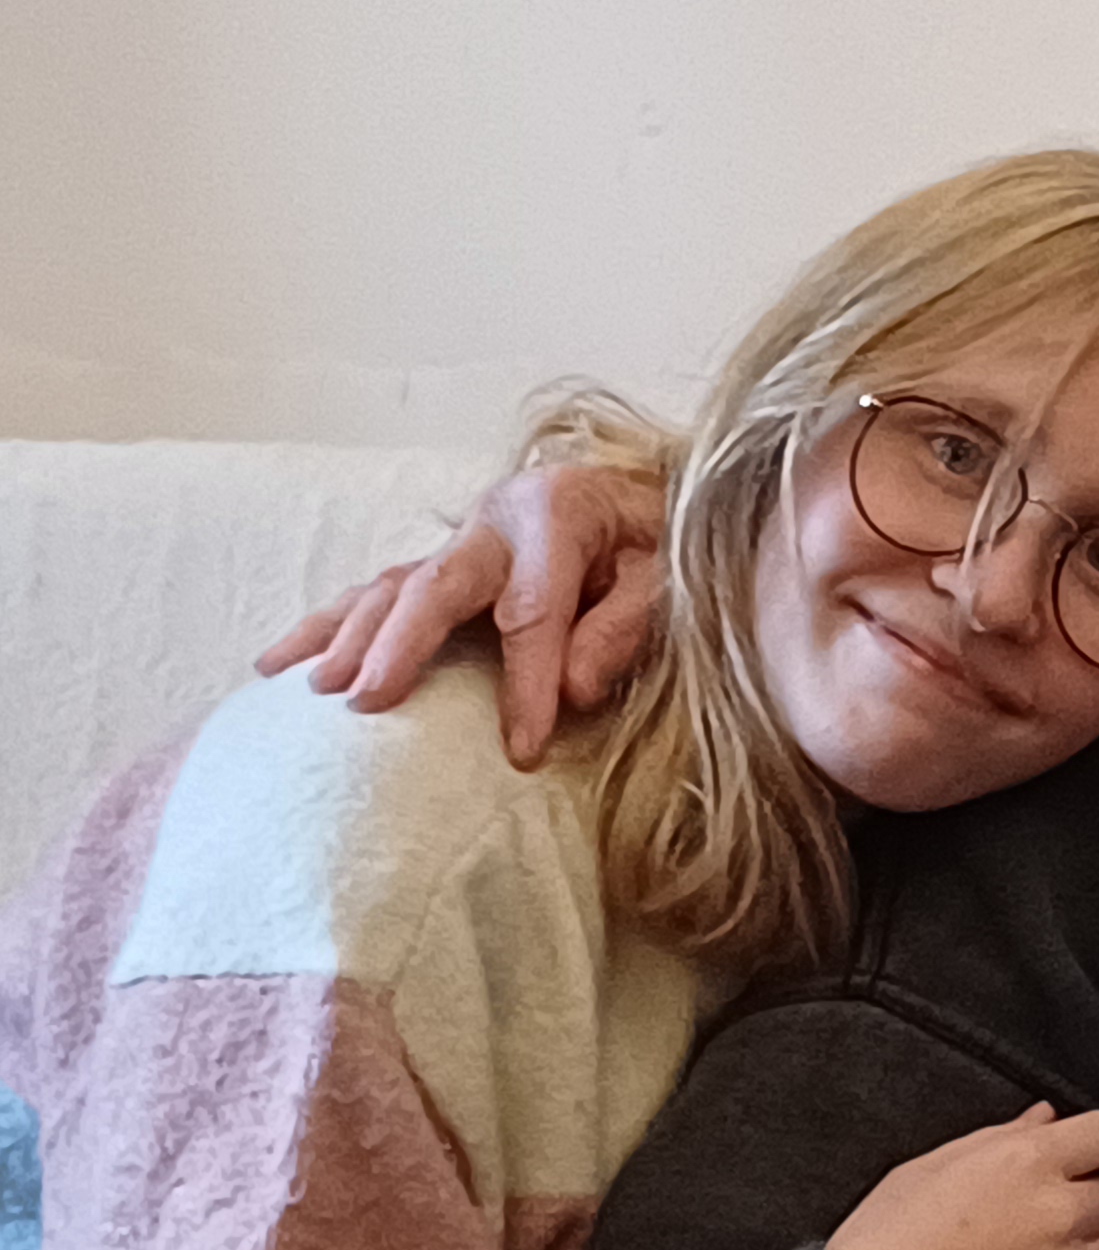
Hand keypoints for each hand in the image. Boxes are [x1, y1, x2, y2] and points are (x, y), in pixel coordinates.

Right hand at [255, 463, 668, 766]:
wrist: (643, 498)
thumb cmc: (656, 544)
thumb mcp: (669, 576)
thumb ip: (627, 626)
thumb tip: (573, 690)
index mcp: (557, 512)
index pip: (534, 609)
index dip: (528, 683)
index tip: (522, 751)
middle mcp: (493, 519)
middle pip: (436, 585)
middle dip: (399, 644)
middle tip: (366, 701)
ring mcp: (457, 542)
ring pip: (390, 588)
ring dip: (346, 639)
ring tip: (310, 690)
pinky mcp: (436, 565)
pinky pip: (371, 596)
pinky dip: (325, 628)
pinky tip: (278, 666)